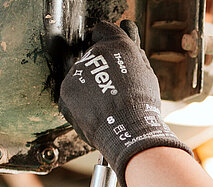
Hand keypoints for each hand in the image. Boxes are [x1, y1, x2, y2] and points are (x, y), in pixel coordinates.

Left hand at [59, 20, 192, 186]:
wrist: (127, 131)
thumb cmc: (142, 105)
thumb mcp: (146, 74)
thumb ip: (133, 54)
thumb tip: (128, 38)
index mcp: (116, 45)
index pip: (103, 30)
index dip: (108, 41)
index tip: (111, 52)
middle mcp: (93, 53)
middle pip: (93, 55)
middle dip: (101, 68)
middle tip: (115, 88)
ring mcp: (77, 72)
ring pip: (82, 74)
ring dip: (91, 86)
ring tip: (107, 104)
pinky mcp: (66, 90)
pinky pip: (72, 92)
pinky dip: (80, 101)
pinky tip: (97, 111)